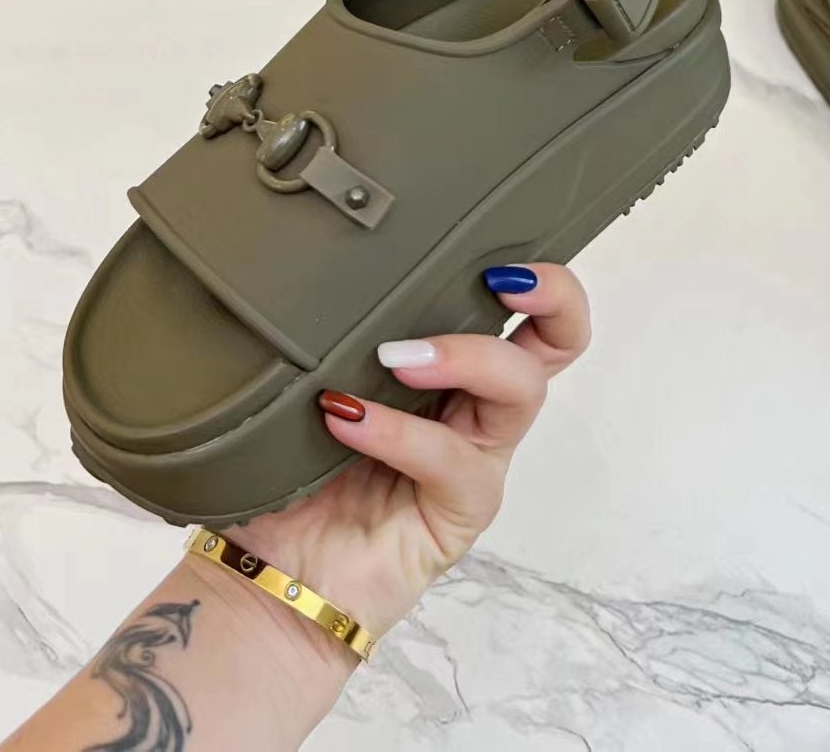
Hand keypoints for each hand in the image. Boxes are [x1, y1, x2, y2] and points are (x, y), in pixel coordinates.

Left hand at [225, 263, 589, 667]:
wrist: (267, 577)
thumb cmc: (287, 470)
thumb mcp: (307, 381)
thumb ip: (330, 333)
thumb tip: (313, 264)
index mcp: (450, 364)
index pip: (524, 308)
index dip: (535, 274)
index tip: (492, 253)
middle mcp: (476, 406)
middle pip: (561, 340)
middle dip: (551, 295)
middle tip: (498, 280)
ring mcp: (475, 458)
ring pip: (521, 390)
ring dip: (464, 356)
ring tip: (394, 355)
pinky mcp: (461, 511)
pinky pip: (450, 461)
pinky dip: (399, 431)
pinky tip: (343, 418)